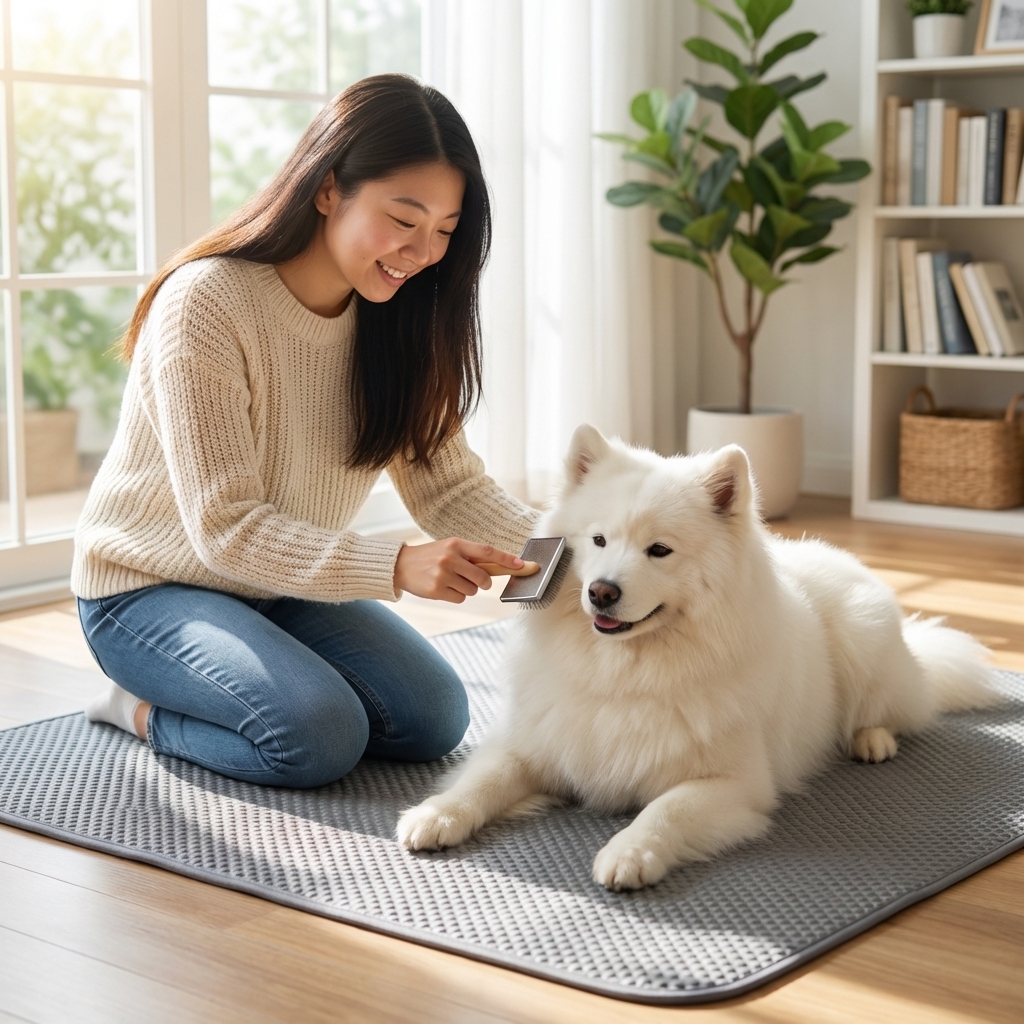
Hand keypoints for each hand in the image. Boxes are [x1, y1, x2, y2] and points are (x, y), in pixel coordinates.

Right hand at [394, 538, 523, 602]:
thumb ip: (471, 556)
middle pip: (483, 577)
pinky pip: (460, 598)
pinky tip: (443, 588)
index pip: (487, 551)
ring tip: (451, 580)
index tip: (522, 565)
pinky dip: (456, 596)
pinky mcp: (436, 590)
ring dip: (467, 589)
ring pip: (472, 590)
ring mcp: (443, 574)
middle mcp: (450, 557)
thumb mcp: (450, 548)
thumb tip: (500, 567)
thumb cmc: (431, 556)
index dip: (506, 559)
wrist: (401, 565)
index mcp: (456, 544)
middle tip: (477, 581)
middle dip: (484, 582)